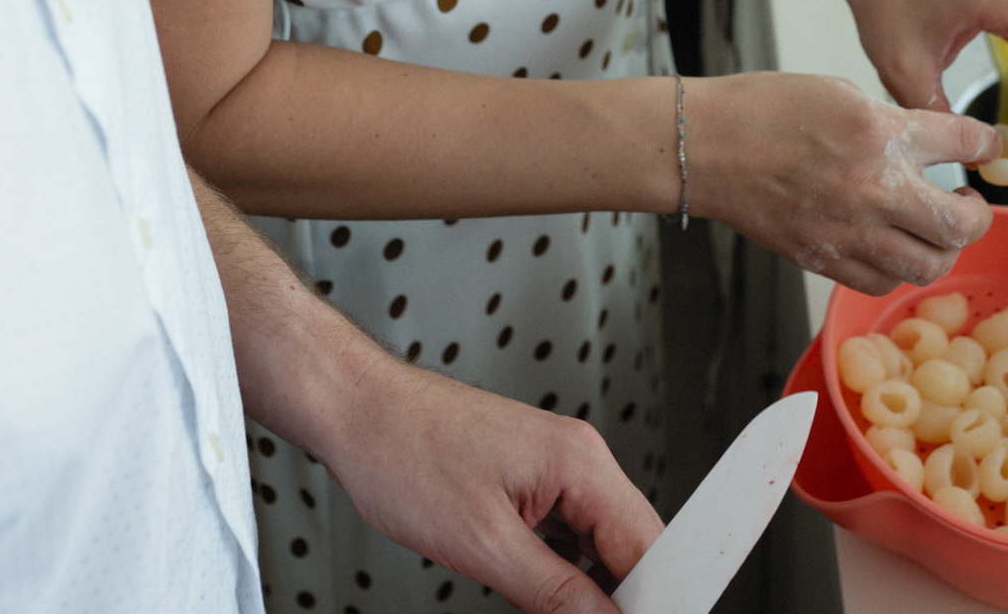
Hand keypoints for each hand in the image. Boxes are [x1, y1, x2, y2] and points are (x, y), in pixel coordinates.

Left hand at [309, 355, 661, 613]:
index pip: (649, 544)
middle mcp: (576, 458)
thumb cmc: (403, 452)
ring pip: (599, 542)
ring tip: (556, 608)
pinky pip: (568, 533)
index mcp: (580, 462)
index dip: (651, 598)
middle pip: (631, 543)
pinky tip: (538, 590)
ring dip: (588, 584)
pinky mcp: (530, 481)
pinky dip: (561, 568)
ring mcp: (553, 468)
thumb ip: (554, 591)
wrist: (356, 413)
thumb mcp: (483, 544)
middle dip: (620, 594)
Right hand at [693, 72, 998, 293]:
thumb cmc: (764, 110)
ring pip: (927, 265)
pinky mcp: (823, 259)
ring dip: (942, 249)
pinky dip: (898, 268)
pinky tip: (894, 247)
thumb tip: (931, 143)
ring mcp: (849, 231)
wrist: (707, 146)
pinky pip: (881, 280)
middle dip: (978, 216)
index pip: (964, 143)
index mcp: (881, 132)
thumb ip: (893, 122)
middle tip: (971, 205)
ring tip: (935, 231)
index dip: (987, 146)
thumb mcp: (842, 93)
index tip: (990, 149)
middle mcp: (873, 187)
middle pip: (960, 223)